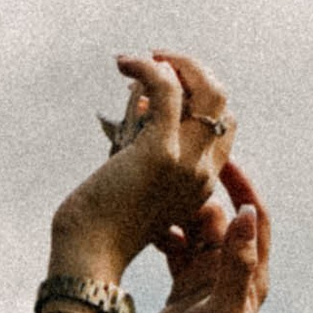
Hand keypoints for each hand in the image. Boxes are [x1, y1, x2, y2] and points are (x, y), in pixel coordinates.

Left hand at [51, 49, 236, 275]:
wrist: (90, 253)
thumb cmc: (101, 222)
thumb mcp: (134, 179)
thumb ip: (146, 145)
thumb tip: (141, 100)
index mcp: (202, 183)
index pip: (222, 125)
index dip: (195, 97)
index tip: (155, 97)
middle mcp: (203, 173)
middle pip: (222, 103)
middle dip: (193, 72)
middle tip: (157, 63)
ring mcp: (187, 163)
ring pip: (209, 91)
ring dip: (178, 62)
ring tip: (141, 59)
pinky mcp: (160, 152)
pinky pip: (168, 90)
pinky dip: (148, 67)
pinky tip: (123, 63)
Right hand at [129, 160, 269, 312]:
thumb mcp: (222, 311)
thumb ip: (236, 264)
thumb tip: (246, 214)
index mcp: (251, 276)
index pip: (254, 217)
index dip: (242, 186)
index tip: (220, 159)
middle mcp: (232, 274)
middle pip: (221, 217)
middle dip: (200, 194)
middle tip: (173, 171)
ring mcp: (205, 281)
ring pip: (194, 230)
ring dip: (177, 213)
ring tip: (153, 196)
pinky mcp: (182, 289)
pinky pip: (174, 247)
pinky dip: (162, 233)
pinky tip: (144, 227)